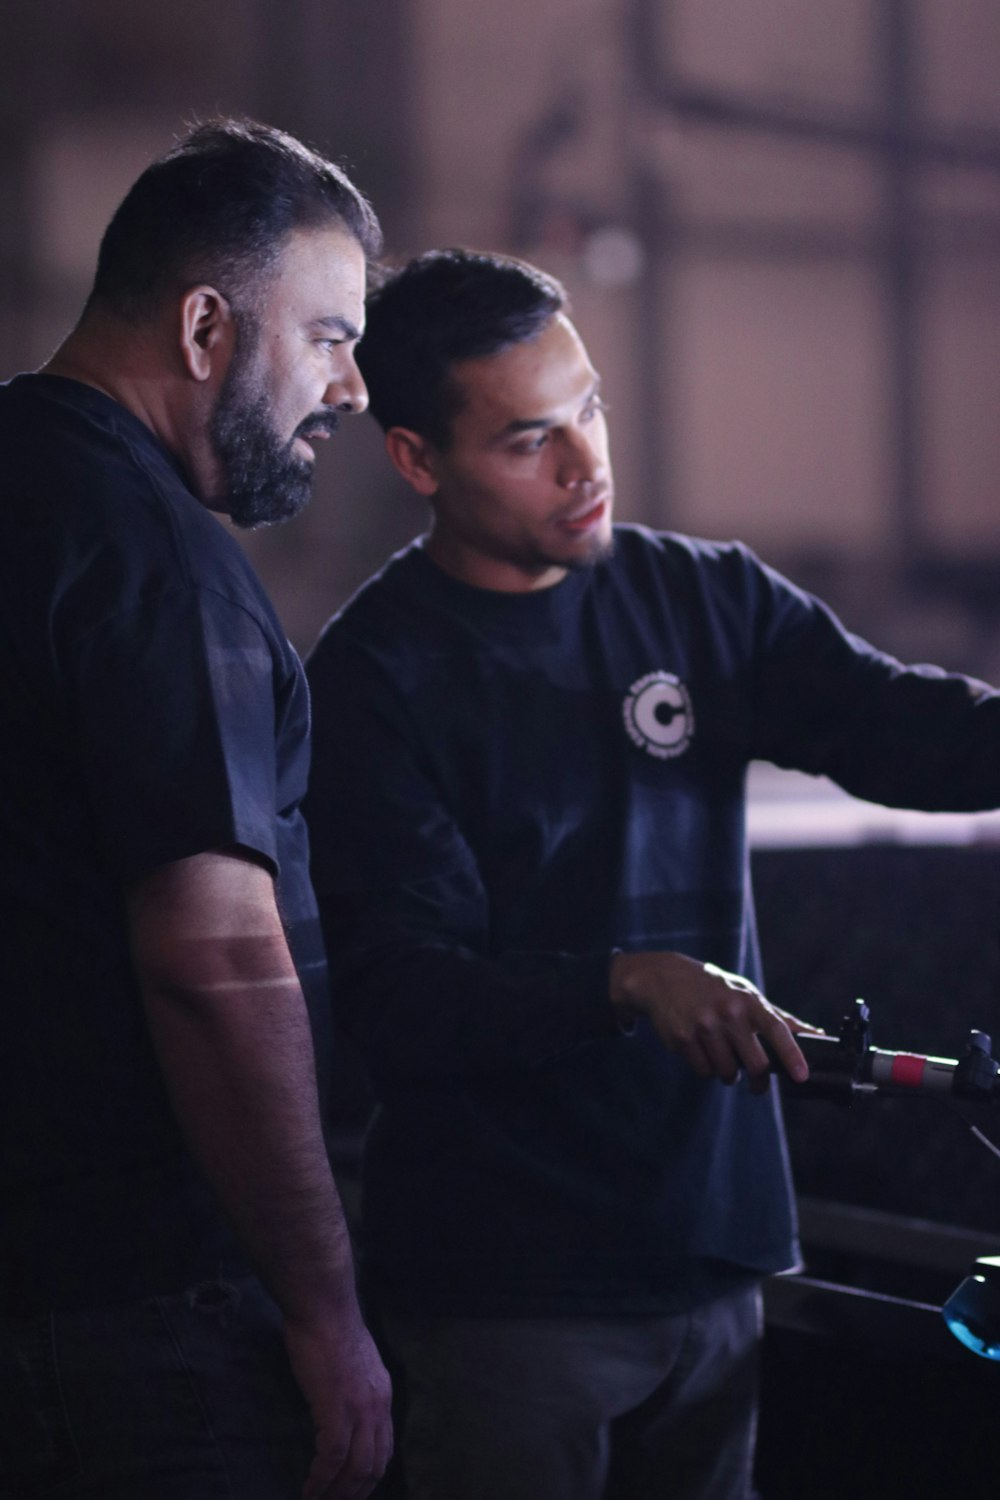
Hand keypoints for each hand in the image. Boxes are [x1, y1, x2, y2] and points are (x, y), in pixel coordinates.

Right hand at [284, 1310, 392, 1499]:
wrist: (322, 1308)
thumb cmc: (329, 1326)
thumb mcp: (353, 1361)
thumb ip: (353, 1386)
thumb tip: (340, 1404)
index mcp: (383, 1392)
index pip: (385, 1445)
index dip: (370, 1472)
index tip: (354, 1489)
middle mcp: (378, 1405)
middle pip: (375, 1463)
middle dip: (357, 1491)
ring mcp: (360, 1409)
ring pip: (356, 1468)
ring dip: (339, 1493)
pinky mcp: (337, 1410)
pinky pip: (332, 1458)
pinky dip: (320, 1481)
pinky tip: (308, 1491)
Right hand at [610, 950, 823, 1092]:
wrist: (664, 978)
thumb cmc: (714, 988)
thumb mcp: (746, 994)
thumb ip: (779, 1018)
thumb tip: (816, 1034)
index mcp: (748, 1001)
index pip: (777, 1030)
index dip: (792, 1055)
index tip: (802, 1076)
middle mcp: (728, 1012)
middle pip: (755, 1064)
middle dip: (759, 1081)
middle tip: (758, 1084)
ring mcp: (703, 1026)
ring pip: (727, 1072)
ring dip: (727, 1073)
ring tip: (722, 1056)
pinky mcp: (682, 1038)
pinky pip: (703, 1071)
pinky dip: (706, 1068)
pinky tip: (701, 1050)